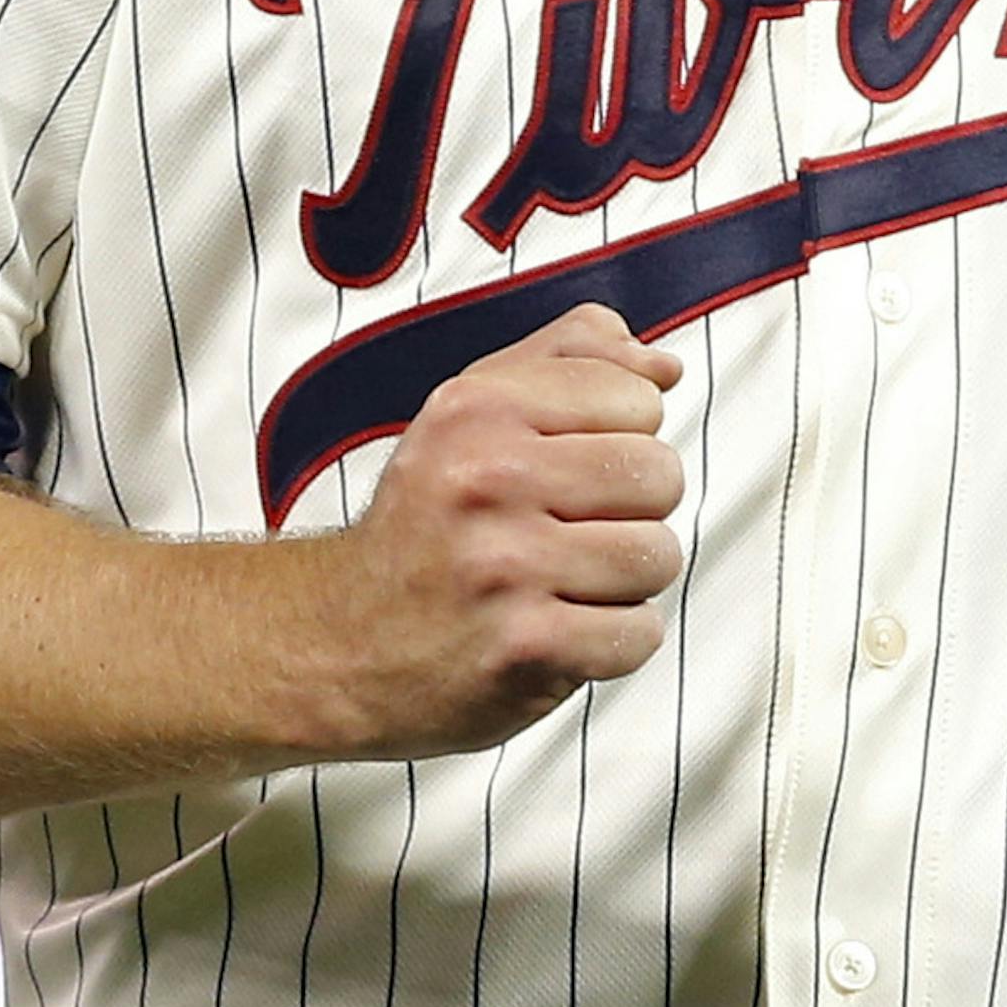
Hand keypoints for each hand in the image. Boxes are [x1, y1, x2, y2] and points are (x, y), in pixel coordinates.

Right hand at [301, 303, 686, 760]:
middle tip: (571, 528)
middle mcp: (487, 478)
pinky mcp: (523, 647)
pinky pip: (639, 633)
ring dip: (627, 578)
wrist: (342, 640)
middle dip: (633, 507)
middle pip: (657, 475)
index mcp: (479, 407)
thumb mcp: (475, 407)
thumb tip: (664, 366)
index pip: (637, 396)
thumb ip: (572, 358)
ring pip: (657, 555)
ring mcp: (505, 565)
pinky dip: (615, 639)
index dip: (621, 434)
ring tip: (568, 579)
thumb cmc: (427, 519)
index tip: (569, 464)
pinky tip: (563, 629)